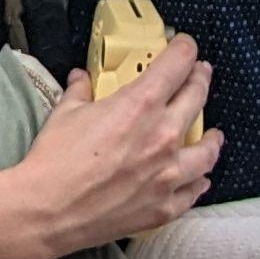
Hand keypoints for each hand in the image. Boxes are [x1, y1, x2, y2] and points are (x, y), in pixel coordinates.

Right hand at [0, 37, 222, 258]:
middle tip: (201, 74)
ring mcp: (166, 175)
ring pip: (207, 151)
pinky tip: (200, 179)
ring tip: (214, 133)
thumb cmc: (54, 160)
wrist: (45, 212)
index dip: (185, 49)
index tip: (186, 47)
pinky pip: (193, 192)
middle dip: (200, 80)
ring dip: (212, 138)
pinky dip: (199, 183)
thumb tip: (81, 78)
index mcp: (140, 104)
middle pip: (197, 98)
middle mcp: (162, 136)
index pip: (177, 64)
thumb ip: (81, 90)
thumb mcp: (66, 112)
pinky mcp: (163, 207)